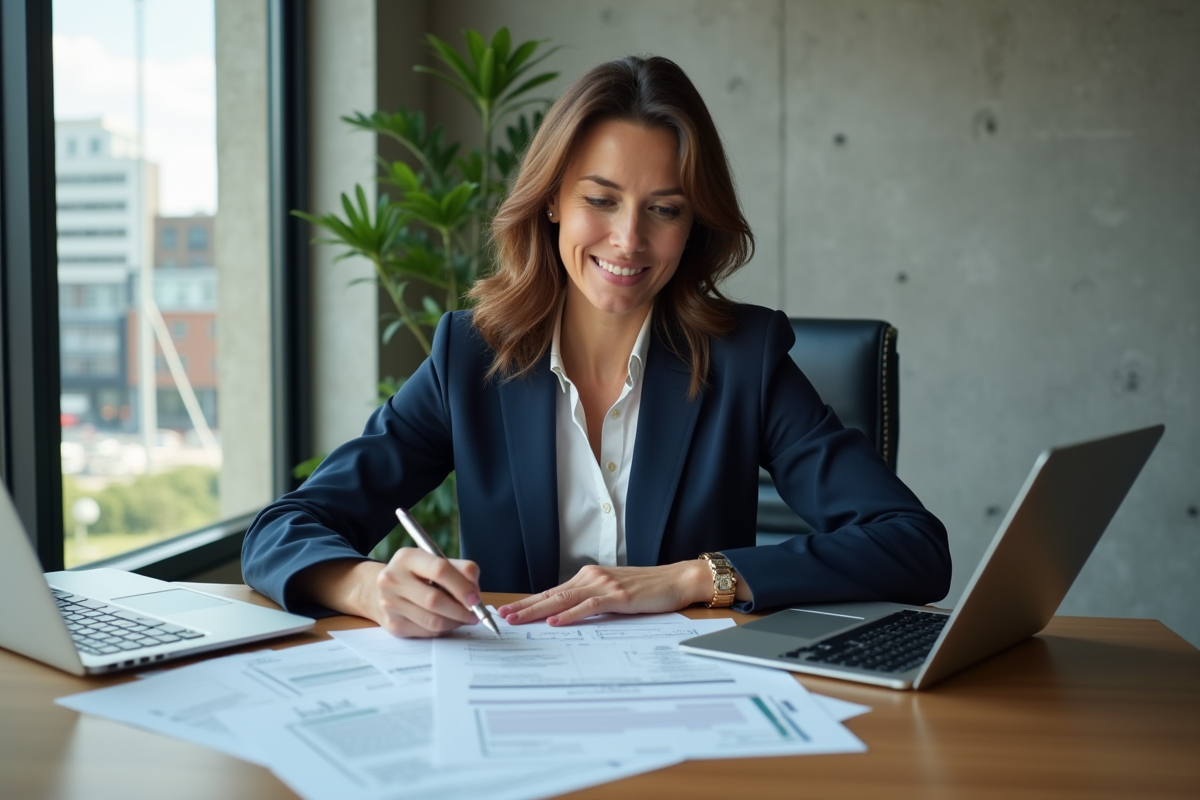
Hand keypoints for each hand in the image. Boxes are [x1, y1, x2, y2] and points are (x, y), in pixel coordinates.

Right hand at [371, 547, 483, 637]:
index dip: (462, 586)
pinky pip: (427, 632)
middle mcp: (393, 580)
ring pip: (432, 621)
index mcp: (406, 558)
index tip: (476, 598)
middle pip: (435, 600)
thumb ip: (461, 570)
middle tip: (476, 614)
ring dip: (455, 622)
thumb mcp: (435, 562)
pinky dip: (443, 629)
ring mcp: (390, 604)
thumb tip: (475, 592)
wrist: (382, 590)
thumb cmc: (417, 575)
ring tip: (464, 618)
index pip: (439, 570)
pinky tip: (447, 622)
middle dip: (461, 610)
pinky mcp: (393, 625)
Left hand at [496, 560, 711, 626]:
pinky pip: (588, 607)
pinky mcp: (618, 596)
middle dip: (524, 606)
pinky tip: (554, 622)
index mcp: (589, 578)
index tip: (509, 610)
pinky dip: (569, 615)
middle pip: (551, 595)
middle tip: (502, 616)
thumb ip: (592, 601)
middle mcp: (592, 578)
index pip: (552, 592)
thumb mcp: (614, 593)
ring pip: (563, 599)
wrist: (677, 580)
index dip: (529, 602)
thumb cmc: (648, 589)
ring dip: (537, 610)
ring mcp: (604, 585)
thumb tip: (568, 615)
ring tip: (517, 619)